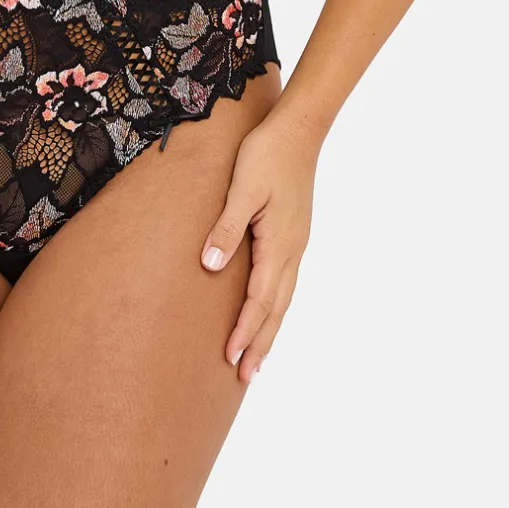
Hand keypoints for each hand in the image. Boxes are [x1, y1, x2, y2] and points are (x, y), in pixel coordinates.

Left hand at [199, 109, 319, 384]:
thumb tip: (210, 267)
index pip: (259, 298)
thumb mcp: (242, 188)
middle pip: (276, 308)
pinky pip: (285, 282)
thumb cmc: (266, 155)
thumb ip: (226, 228)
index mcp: (278, 243)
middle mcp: (291, 250)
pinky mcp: (293, 236)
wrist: (298, 130)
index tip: (231, 358)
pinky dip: (276, 307)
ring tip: (256, 359)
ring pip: (283, 298)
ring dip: (269, 329)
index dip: (245, 330)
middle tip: (245, 377)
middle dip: (260, 343)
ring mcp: (295, 244)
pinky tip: (269, 312)